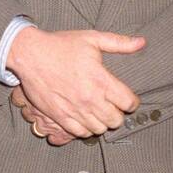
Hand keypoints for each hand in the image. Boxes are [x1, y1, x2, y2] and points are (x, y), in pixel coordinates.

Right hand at [7, 26, 144, 137]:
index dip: (131, 102)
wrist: (30, 55)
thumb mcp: (92, 38)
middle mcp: (90, 99)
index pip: (128, 102)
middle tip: (112, 106)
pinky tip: (84, 118)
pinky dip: (86, 129)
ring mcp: (75, 110)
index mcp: (101, 80)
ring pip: (100, 129)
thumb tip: (142, 42)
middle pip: (116, 120)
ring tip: (98, 112)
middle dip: (118, 114)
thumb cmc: (61, 45)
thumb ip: (119, 43)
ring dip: (102, 122)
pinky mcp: (60, 117)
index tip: (127, 99)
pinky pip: (80, 133)